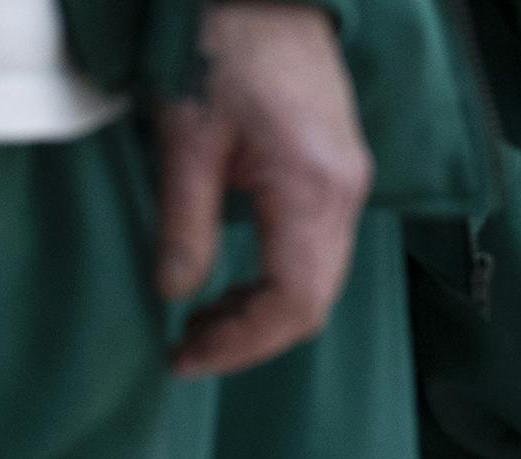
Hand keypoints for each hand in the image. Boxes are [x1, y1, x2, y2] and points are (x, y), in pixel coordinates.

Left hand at [157, 2, 372, 377]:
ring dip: (261, 313)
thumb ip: (184, 223)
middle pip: (311, 302)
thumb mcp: (185, 132)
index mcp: (312, 188)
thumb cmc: (222, 39)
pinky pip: (315, 251)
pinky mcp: (334, 170)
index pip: (293, 303)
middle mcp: (344, 193)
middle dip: (250, 338)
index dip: (239, 345)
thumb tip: (175, 295)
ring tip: (202, 322)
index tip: (183, 357)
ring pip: (316, 281)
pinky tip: (233, 283)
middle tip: (187, 348)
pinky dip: (275, 281)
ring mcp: (346, 182)